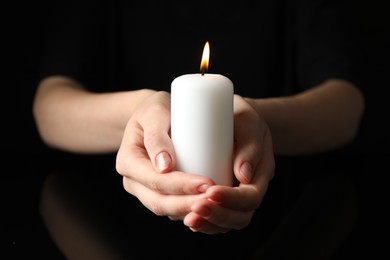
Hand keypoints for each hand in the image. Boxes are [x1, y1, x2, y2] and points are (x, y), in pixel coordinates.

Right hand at [116, 91, 214, 216]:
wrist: (153, 116)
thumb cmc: (155, 109)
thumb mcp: (154, 112)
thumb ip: (156, 136)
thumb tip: (164, 166)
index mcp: (128, 161)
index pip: (155, 180)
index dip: (181, 186)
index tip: (207, 183)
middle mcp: (132, 180)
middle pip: (159, 202)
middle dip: (188, 204)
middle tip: (216, 198)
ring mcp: (144, 190)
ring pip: (167, 210)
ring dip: (191, 210)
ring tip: (216, 204)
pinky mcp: (157, 193)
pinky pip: (173, 208)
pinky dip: (189, 210)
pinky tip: (209, 206)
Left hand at [183, 95, 274, 233]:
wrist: (234, 119)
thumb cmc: (240, 116)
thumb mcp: (248, 120)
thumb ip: (250, 144)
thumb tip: (243, 174)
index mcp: (261, 172)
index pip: (251, 197)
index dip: (232, 199)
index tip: (210, 191)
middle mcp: (250, 188)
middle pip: (240, 216)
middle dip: (217, 215)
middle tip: (195, 207)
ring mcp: (236, 196)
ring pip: (227, 222)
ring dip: (208, 224)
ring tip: (188, 218)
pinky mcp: (221, 198)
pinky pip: (216, 219)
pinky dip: (204, 223)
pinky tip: (186, 217)